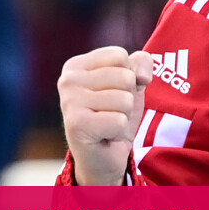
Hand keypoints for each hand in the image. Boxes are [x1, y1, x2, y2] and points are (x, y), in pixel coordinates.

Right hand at [57, 46, 152, 185]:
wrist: (105, 154)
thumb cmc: (115, 112)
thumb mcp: (133, 82)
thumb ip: (140, 63)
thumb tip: (141, 76)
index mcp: (76, 65)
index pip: (119, 55)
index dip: (129, 75)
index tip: (114, 91)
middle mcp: (67, 80)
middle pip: (125, 76)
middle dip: (128, 97)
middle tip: (112, 111)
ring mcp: (69, 102)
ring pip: (125, 99)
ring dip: (124, 114)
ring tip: (108, 122)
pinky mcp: (76, 124)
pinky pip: (119, 120)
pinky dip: (119, 131)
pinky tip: (105, 135)